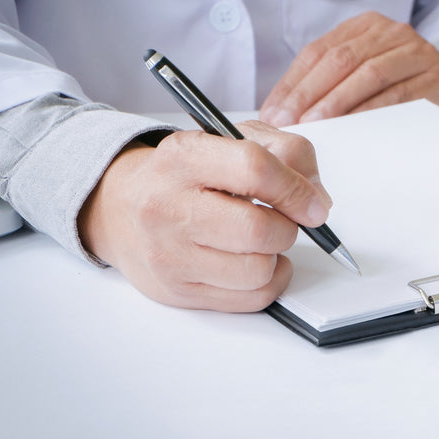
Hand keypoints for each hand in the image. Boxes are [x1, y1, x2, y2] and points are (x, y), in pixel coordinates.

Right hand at [79, 121, 332, 311]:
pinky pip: (250, 299)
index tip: (313, 204)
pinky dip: (267, 282)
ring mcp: (169, 254)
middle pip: (258, 230)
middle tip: (281, 220)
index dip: (296, 189)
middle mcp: (167, 206)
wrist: (120, 207)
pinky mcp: (176, 291)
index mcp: (184, 157)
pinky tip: (253, 262)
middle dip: (286, 228)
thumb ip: (288, 155)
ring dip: (275, 256)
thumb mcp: (234, 139)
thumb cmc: (188, 174)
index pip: (255, 169)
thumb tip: (318, 201)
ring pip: (257, 271)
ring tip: (260, 241)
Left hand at [259, 11, 438, 125]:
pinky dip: (372, 112)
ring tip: (316, 124)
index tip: (274, 112)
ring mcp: (418, 52)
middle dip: (310, 93)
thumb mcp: (361, 68)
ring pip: (369, 74)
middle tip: (289, 121)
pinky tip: (353, 127)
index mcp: (365, 25)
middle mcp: (392, 32)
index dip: (293, 82)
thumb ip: (326, 82)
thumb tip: (279, 112)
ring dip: (338, 102)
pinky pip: (400, 95)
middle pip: (342, 59)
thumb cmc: (397, 80)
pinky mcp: (438, 77)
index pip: (319, 50)